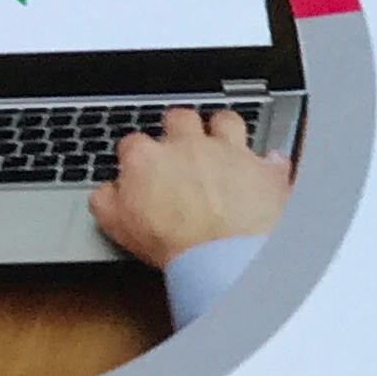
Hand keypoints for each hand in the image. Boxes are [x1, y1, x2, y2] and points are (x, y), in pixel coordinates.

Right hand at [88, 109, 290, 270]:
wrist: (222, 256)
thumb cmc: (173, 244)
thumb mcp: (118, 227)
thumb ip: (105, 201)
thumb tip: (105, 192)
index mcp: (149, 159)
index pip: (132, 142)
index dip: (134, 153)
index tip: (137, 163)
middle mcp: (189, 147)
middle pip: (179, 118)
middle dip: (177, 126)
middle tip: (178, 143)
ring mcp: (229, 153)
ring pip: (225, 121)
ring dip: (222, 128)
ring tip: (221, 139)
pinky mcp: (262, 169)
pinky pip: (271, 156)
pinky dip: (270, 161)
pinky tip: (267, 166)